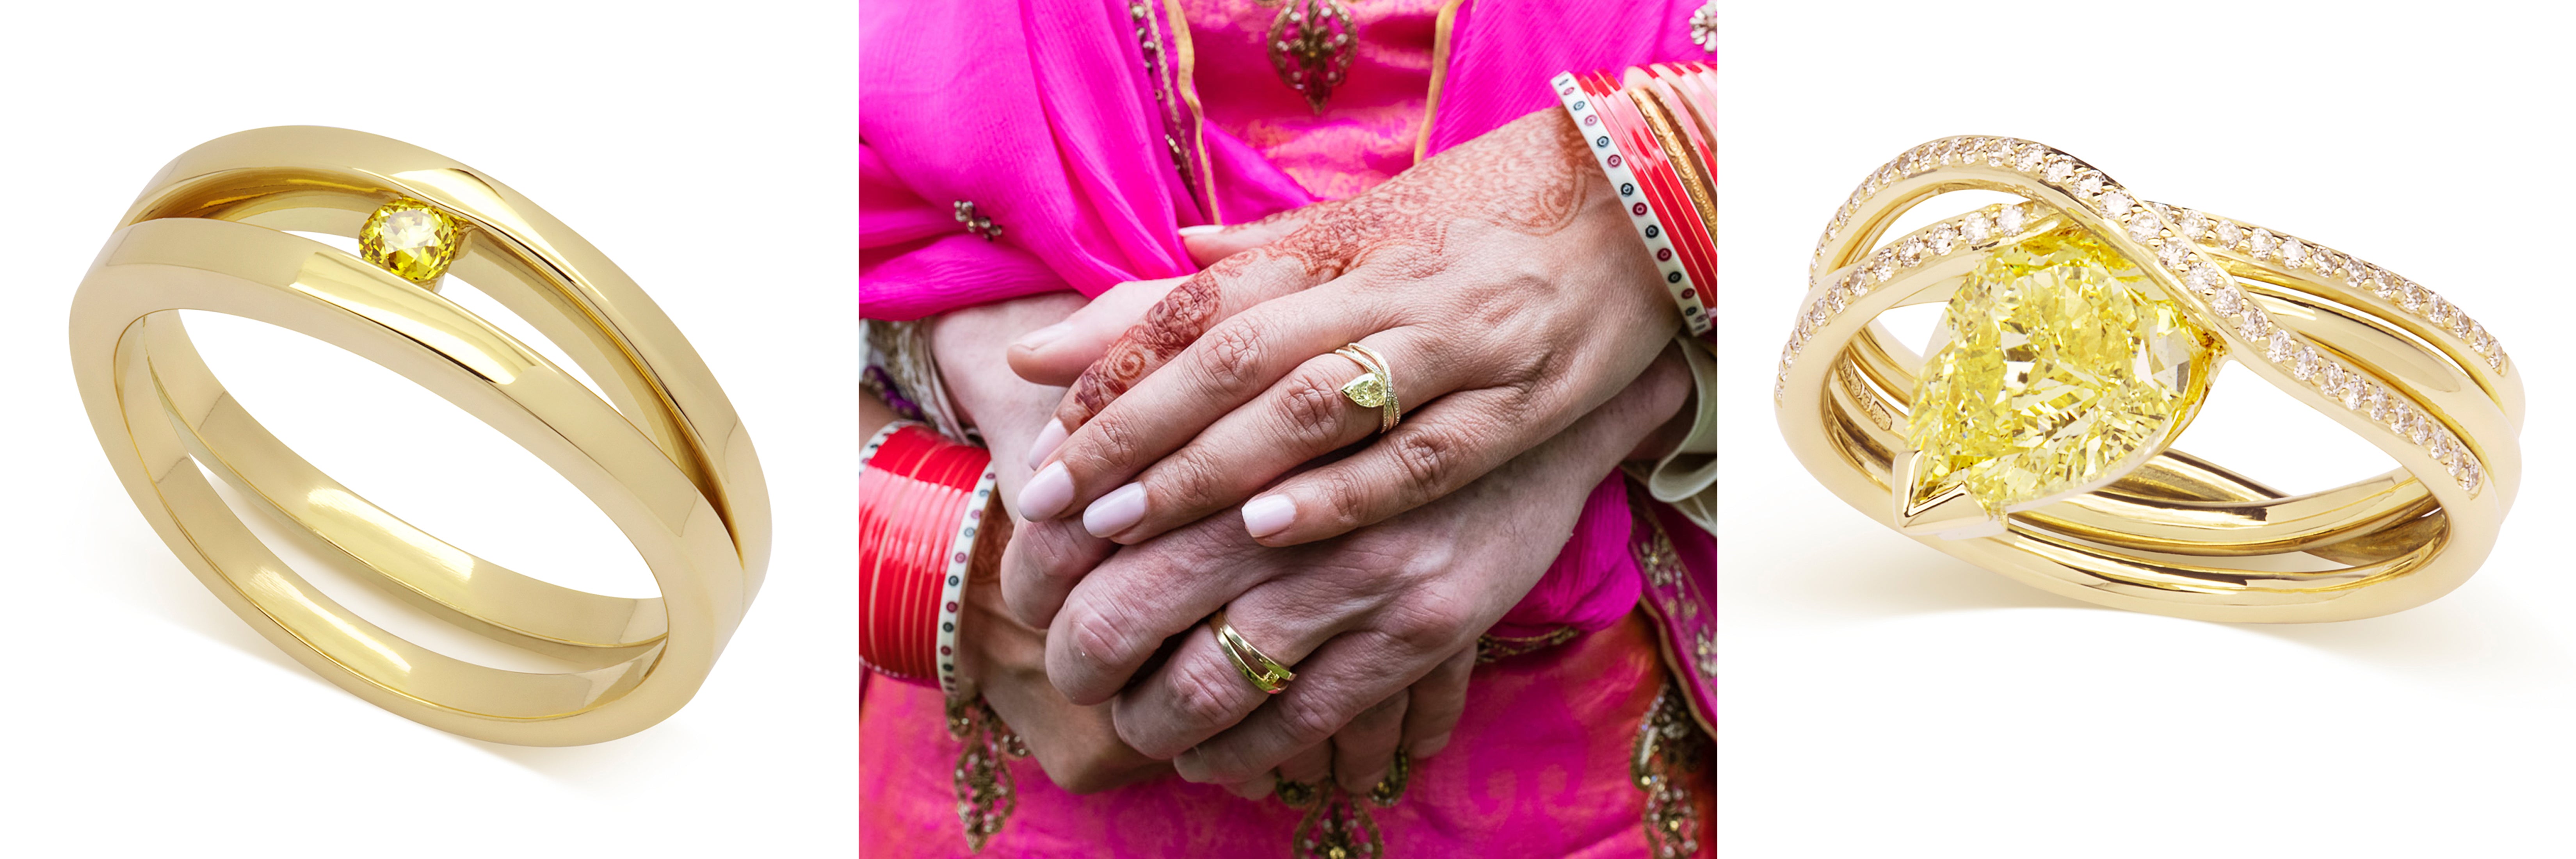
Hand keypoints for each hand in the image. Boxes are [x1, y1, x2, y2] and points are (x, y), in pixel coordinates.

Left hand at [937, 292, 1480, 796]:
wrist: (1549, 384)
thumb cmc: (1384, 350)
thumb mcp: (1270, 308)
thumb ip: (1147, 324)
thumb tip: (1027, 358)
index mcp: (1262, 404)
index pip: (1116, 475)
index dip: (1059, 527)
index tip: (1037, 552)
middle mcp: (1310, 479)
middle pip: (1140, 587)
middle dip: (1082, 648)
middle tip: (1066, 666)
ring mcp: (1374, 558)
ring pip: (1217, 675)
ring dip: (1154, 717)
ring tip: (1132, 719)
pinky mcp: (1432, 620)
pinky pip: (1310, 714)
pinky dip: (1244, 748)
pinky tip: (1211, 751)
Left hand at [1007, 107, 1680, 566]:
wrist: (1637, 220)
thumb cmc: (1476, 231)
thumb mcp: (1355, 236)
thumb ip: (1236, 274)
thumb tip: (1121, 292)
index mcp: (1342, 246)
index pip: (1205, 306)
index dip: (1117, 369)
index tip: (1048, 436)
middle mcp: (1388, 288)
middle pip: (1237, 358)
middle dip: (1136, 432)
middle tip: (1057, 502)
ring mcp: (1458, 346)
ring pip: (1314, 407)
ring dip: (1212, 470)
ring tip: (1125, 529)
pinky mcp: (1521, 405)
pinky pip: (1422, 455)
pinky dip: (1342, 491)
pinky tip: (1269, 530)